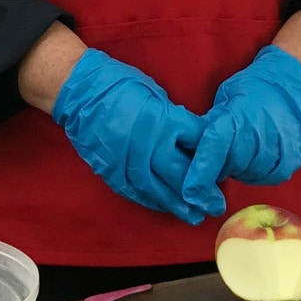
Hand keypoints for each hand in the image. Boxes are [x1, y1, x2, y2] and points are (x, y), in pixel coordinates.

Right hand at [52, 50, 222, 223]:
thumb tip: (189, 139)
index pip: (198, 143)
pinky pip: (135, 192)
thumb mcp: (155, 94)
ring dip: (178, 205)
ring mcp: (127, 161)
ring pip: (158, 191)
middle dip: (201, 193)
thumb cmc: (120, 84)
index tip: (221, 163)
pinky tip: (164, 206)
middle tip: (215, 205)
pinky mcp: (111, 170)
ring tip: (194, 216)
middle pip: (182, 175)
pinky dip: (151, 201)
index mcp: (164, 121)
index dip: (211, 154)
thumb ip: (172, 118)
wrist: (78, 90)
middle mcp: (148, 145)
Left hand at [182, 46, 300, 204]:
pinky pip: (269, 176)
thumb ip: (209, 125)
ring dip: (239, 168)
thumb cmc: (254, 87)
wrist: (294, 81)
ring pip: (249, 174)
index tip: (190, 193)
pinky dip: (258, 171)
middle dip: (219, 165)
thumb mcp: (225, 98)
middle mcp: (259, 135)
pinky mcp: (295, 158)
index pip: (213, 151)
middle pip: (230, 167)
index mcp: (237, 117)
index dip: (200, 175)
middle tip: (221, 151)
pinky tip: (257, 156)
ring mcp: (280, 148)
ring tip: (242, 148)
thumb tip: (187, 149)